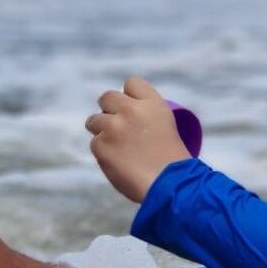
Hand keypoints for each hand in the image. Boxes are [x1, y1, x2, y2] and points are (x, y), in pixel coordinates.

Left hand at [86, 76, 190, 202]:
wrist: (169, 184)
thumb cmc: (172, 162)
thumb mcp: (167, 126)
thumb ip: (147, 118)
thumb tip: (125, 116)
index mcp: (152, 103)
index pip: (132, 83)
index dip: (129, 95)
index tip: (129, 106)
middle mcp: (131, 110)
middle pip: (107, 97)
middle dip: (108, 109)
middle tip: (114, 124)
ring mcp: (113, 127)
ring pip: (94, 120)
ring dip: (101, 130)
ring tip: (114, 146)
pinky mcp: (101, 145)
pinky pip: (95, 143)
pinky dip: (103, 152)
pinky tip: (116, 161)